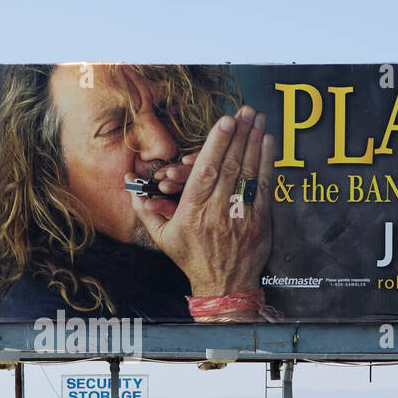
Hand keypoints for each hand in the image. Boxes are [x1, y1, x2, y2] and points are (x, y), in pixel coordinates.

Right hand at [129, 105, 273, 308]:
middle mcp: (218, 212)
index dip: (216, 145)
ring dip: (254, 142)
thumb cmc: (192, 259)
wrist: (225, 286)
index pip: (206, 173)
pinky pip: (264, 186)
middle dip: (238, 135)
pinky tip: (266, 141)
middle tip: (243, 111)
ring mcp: (241, 216)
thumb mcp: (164, 239)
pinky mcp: (259, 220)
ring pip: (249, 173)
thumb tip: (131, 187)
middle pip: (229, 167)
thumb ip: (147, 212)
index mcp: (193, 213)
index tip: (224, 122)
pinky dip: (266, 162)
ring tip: (256, 117)